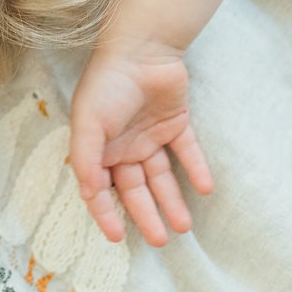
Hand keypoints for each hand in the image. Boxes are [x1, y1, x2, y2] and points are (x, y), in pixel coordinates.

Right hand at [69, 41, 213, 245]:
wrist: (141, 49)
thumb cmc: (107, 85)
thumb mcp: (87, 123)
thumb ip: (86, 159)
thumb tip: (89, 194)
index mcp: (98, 148)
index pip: (101, 189)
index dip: (105, 213)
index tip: (116, 238)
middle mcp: (123, 146)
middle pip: (135, 189)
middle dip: (146, 215)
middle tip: (160, 241)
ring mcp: (150, 136)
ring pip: (162, 177)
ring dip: (173, 200)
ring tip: (184, 226)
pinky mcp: (176, 124)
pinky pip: (187, 152)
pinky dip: (197, 169)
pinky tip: (206, 188)